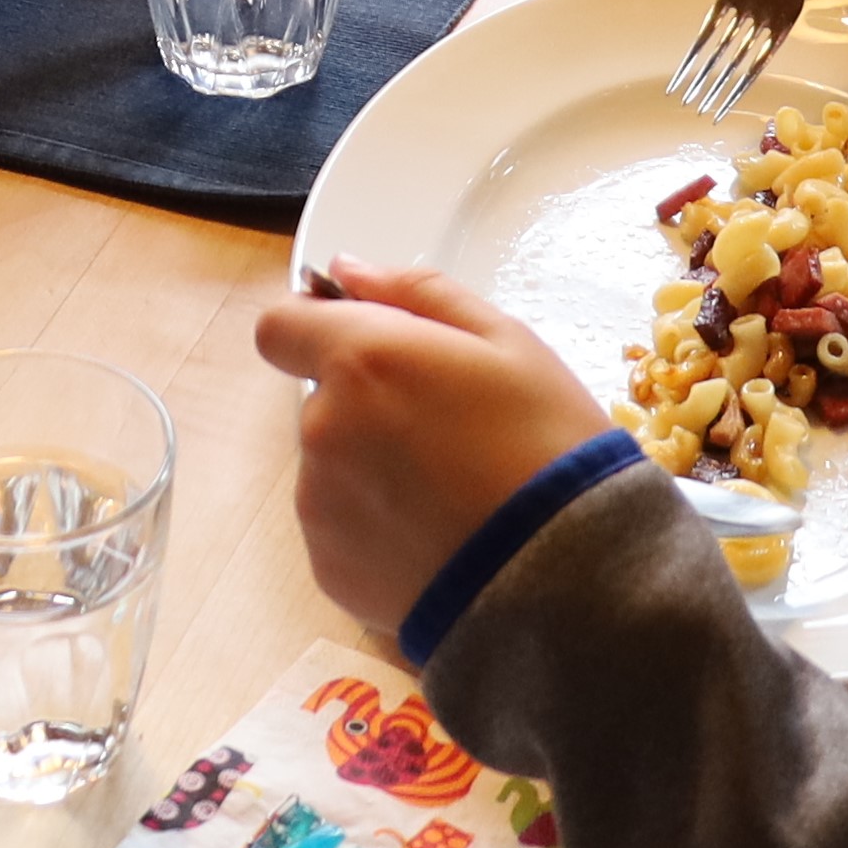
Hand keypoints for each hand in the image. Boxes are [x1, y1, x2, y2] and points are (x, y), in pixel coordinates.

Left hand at [248, 262, 614, 646]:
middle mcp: (324, 428)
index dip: (318, 331)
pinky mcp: (328, 567)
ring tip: (454, 493)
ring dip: (374, 469)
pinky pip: (343, 529)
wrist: (566, 577)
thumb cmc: (548, 448)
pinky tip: (440, 537)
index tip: (367, 348)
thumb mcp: (507, 341)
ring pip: (333, 466)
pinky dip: (379, 528)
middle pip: (324, 401)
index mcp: (361, 360)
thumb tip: (349, 270)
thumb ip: (416, 293)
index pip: (281, 327)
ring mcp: (320, 504)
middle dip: (371, 406)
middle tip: (452, 433)